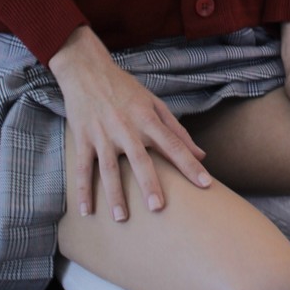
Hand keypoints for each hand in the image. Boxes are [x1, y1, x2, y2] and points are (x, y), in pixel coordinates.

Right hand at [49, 26, 210, 220]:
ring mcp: (103, 134)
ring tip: (121, 218)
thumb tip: (201, 155)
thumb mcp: (154, 103)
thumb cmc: (125, 89)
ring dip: (115, 194)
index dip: (190, 165)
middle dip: (149, 183)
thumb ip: (177, 131)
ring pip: (110, 168)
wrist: (87, 70)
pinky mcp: (83, 138)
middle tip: (158, 208)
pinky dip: (83, 190)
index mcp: (147, 118)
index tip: (206, 184)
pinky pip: (83, 168)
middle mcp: (126, 127)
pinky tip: (87, 212)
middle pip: (140, 159)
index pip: (173, 144)